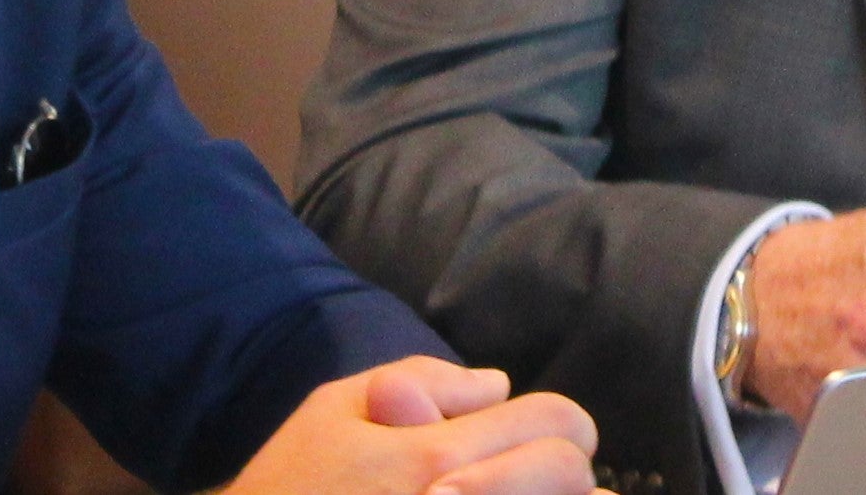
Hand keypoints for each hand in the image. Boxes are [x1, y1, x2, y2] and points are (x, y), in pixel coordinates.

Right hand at [222, 358, 596, 494]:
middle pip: (571, 477)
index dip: (559, 424)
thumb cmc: (294, 482)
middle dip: (563, 473)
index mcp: (433, 454)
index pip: (557, 424)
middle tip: (537, 478)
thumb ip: (420, 382)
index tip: (538, 436)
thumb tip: (499, 385)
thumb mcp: (335, 410)